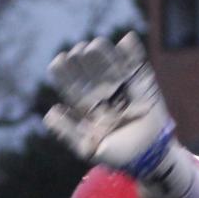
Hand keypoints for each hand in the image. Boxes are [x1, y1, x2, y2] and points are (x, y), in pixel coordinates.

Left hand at [43, 32, 176, 177]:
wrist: (149, 157)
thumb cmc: (118, 155)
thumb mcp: (87, 148)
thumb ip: (67, 132)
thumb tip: (49, 112)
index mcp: (87, 106)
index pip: (72, 86)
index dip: (64, 73)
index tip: (59, 60)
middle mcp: (103, 93)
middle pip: (90, 72)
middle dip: (83, 60)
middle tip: (79, 51)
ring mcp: (123, 87)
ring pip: (111, 65)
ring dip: (103, 53)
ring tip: (96, 45)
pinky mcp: (143, 83)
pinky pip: (138, 65)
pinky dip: (133, 52)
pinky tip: (127, 39)